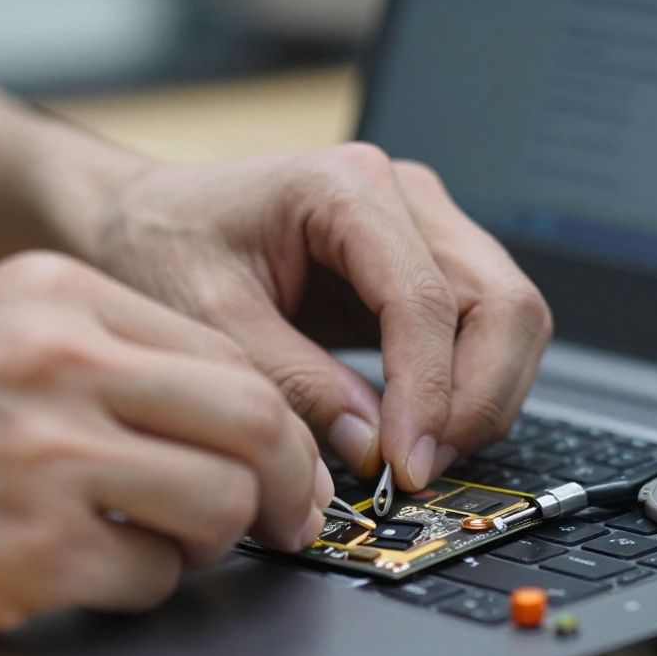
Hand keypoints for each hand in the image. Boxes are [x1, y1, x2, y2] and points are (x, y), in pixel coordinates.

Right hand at [0, 253, 326, 649]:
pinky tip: (99, 572)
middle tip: (291, 516)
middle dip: (291, 480)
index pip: (226, 348)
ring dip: (218, 537)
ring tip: (172, 541)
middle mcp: (62, 361)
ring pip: (224, 502)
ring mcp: (50, 458)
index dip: (275, 414)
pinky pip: (155, 577)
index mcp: (56, 294)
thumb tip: (209, 402)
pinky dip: (147, 584)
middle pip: (254, 418)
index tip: (285, 456)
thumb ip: (94, 349)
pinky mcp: (33, 553)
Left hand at [74, 143, 552, 490]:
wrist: (146, 219)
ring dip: (481, 400)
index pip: (426, 297)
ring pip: (510, 320)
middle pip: (502, 304)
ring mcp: (425, 230)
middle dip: (475, 401)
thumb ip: (292, 383)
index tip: (405, 465)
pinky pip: (483, 334)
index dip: (429, 393)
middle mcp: (405, 198)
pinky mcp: (425, 270)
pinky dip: (466, 391)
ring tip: (415, 457)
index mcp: (347, 186)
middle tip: (420, 469)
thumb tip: (371, 447)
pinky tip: (414, 431)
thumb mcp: (207, 319)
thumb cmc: (163, 244)